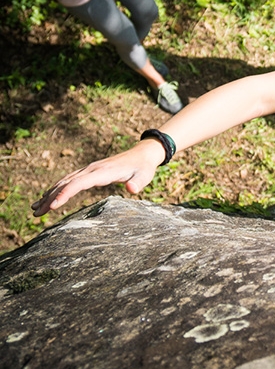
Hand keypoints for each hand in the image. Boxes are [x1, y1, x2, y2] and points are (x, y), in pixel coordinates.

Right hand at [31, 142, 161, 215]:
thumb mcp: (144, 176)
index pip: (79, 183)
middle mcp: (92, 169)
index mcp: (103, 172)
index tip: (53, 206)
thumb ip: (138, 183)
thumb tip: (132, 189)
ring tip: (35, 209)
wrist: (142, 154)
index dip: (66, 194)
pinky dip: (56, 189)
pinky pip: (69, 180)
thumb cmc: (143, 167)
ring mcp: (89, 169)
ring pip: (64, 181)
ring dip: (49, 194)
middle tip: (36, 214)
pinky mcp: (89, 172)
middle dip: (50, 198)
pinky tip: (47, 198)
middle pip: (67, 183)